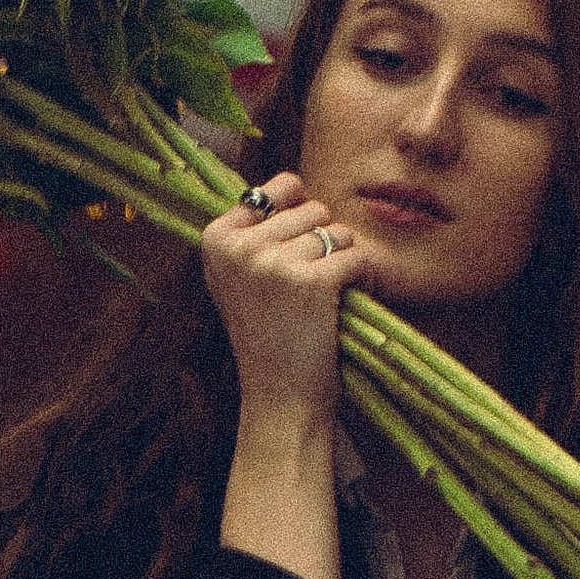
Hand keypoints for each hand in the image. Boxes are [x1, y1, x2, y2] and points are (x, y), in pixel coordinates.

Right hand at [197, 173, 371, 427]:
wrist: (279, 395)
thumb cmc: (267, 333)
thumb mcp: (238, 277)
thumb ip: (253, 231)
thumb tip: (293, 183)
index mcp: (216, 238)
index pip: (276, 190)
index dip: (297, 217)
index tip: (289, 257)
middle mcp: (239, 246)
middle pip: (312, 209)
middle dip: (323, 242)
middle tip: (310, 285)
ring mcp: (273, 263)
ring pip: (337, 231)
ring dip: (344, 261)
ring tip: (326, 297)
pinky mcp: (311, 282)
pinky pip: (357, 256)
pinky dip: (363, 278)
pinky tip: (346, 303)